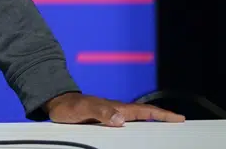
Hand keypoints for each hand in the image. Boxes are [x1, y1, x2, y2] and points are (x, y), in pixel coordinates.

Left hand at [44, 92, 185, 125]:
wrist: (56, 102)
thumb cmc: (68, 107)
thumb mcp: (83, 110)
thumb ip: (100, 112)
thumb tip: (121, 119)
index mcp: (115, 107)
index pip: (143, 111)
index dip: (161, 114)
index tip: (178, 118)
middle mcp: (116, 110)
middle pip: (144, 114)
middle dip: (162, 118)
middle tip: (178, 122)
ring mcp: (111, 115)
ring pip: (136, 119)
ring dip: (151, 123)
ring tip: (165, 128)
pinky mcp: (104, 120)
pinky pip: (126, 124)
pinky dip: (137, 127)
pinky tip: (139, 133)